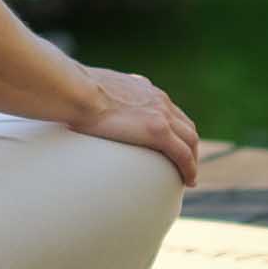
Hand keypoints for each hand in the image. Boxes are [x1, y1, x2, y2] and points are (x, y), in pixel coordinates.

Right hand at [69, 66, 199, 186]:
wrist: (77, 91)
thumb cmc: (75, 91)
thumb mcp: (93, 89)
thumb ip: (97, 98)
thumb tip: (81, 108)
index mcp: (143, 88)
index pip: (167, 109)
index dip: (174, 128)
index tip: (171, 143)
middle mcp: (158, 99)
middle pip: (185, 125)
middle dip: (188, 145)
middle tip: (184, 164)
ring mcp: (160, 114)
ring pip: (190, 140)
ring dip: (192, 158)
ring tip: (188, 176)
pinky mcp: (158, 130)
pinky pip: (183, 154)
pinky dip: (189, 167)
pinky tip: (189, 180)